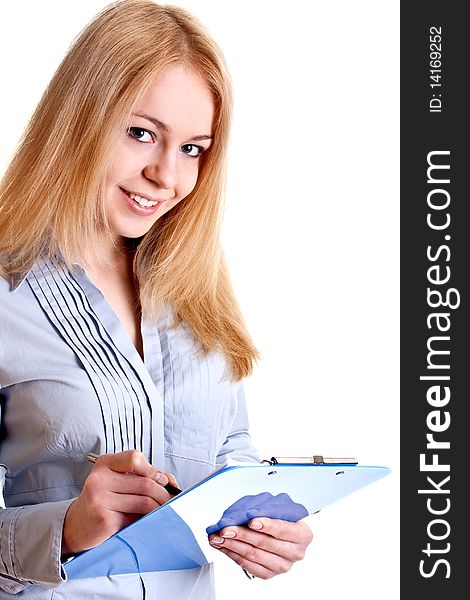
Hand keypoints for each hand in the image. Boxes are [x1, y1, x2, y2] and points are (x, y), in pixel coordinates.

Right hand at [62, 450, 177, 555]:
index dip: (153, 469)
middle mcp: (99, 479)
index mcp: (104, 464)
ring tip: (163, 510)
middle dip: (164, 493)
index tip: (162, 480)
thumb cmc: (103, 501)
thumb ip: (143, 476)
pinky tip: (147, 520)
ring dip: (159, 507)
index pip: (134, 458)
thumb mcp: (119, 481)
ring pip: (144, 500)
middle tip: (171, 500)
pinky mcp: (104, 520)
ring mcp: (99, 499)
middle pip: (145, 482)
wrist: (76, 526)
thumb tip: (169, 480)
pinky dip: (148, 519)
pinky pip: (136, 517)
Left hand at [208, 517, 312, 578]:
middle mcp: (294, 552)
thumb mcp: (281, 508)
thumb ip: (267, 509)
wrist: (287, 533)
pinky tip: (223, 545)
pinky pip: (247, 565)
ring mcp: (282, 565)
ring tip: (218, 536)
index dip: (266, 525)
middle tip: (226, 528)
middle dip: (241, 534)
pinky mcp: (268, 574)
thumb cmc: (283, 518)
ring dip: (232, 544)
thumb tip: (245, 512)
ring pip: (253, 555)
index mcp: (302, 534)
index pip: (283, 530)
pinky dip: (232, 554)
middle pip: (264, 543)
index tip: (251, 520)